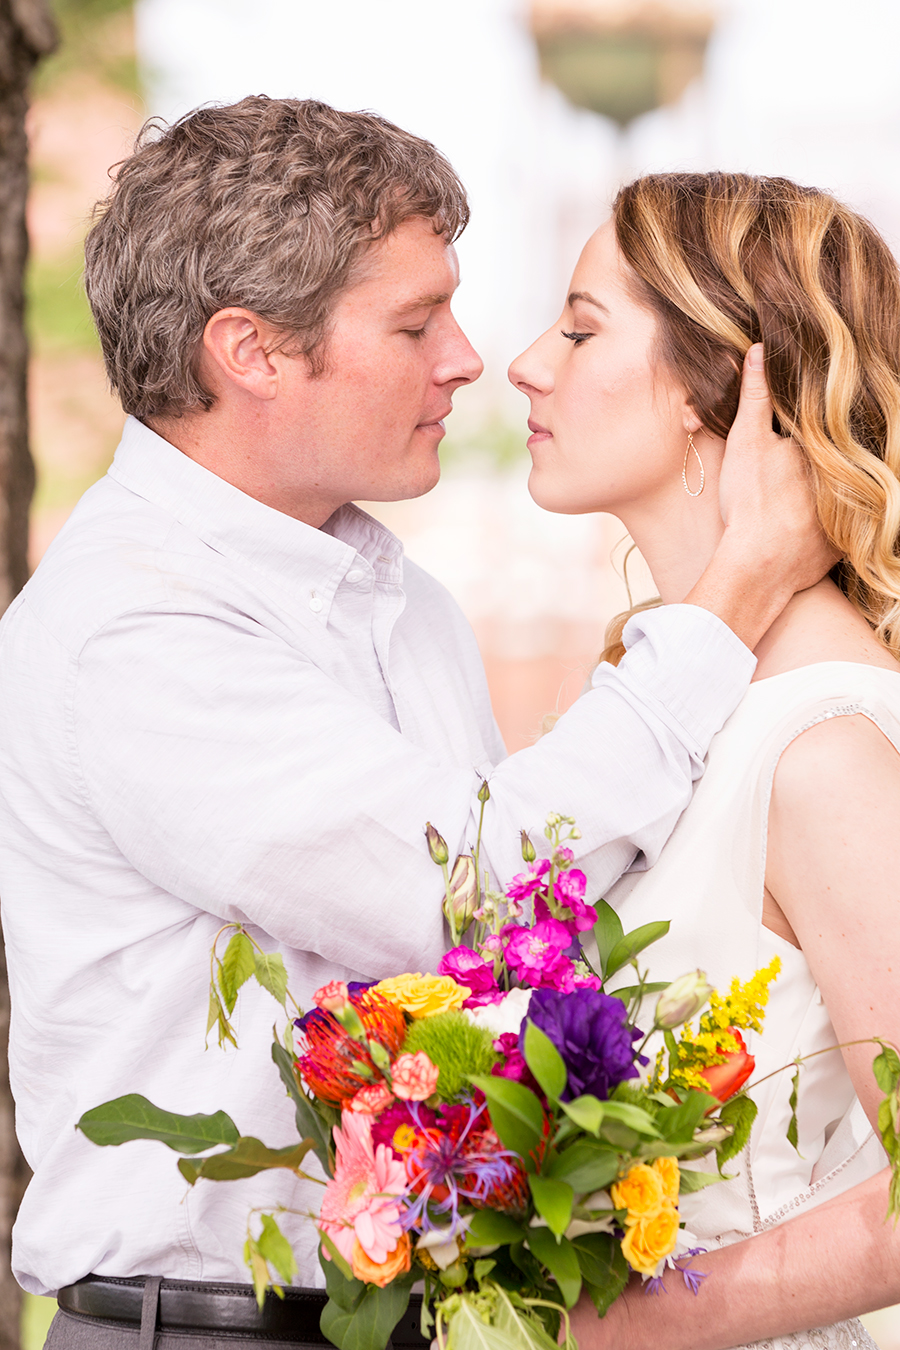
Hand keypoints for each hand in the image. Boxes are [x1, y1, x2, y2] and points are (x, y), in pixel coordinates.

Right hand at [685, 344, 837, 650]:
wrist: (758, 564)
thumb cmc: (750, 500)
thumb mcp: (746, 440)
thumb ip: (755, 395)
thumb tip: (759, 348)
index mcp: (820, 447)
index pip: (815, 431)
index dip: (799, 433)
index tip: (783, 444)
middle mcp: (841, 476)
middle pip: (830, 463)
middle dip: (816, 465)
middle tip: (783, 477)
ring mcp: (846, 512)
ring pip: (837, 497)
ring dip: (823, 497)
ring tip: (791, 502)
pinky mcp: (842, 545)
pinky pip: (839, 533)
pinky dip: (825, 531)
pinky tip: (801, 532)